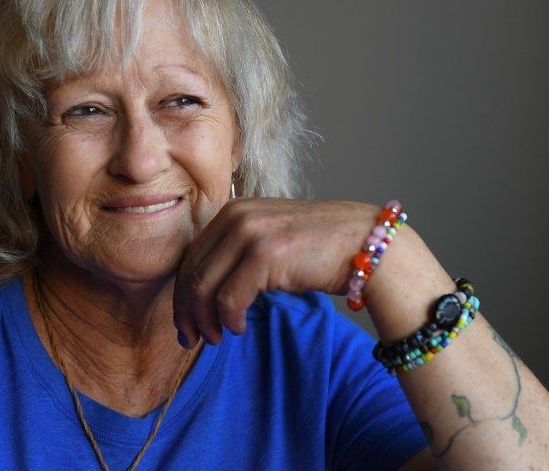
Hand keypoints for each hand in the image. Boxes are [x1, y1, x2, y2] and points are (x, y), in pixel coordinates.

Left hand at [172, 198, 441, 346]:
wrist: (365, 243)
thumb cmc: (320, 248)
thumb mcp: (270, 238)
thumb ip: (238, 252)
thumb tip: (203, 290)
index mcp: (233, 211)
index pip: (191, 257)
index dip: (182, 293)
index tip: (186, 320)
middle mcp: (237, 217)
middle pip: (191, 272)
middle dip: (186, 311)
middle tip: (192, 337)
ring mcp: (250, 234)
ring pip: (203, 287)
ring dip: (205, 320)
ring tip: (216, 338)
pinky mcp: (266, 256)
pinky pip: (229, 298)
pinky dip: (228, 320)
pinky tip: (239, 329)